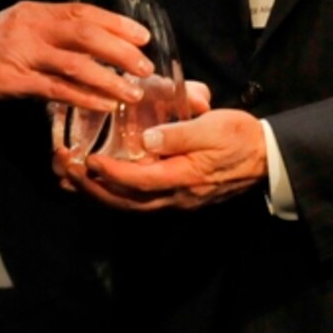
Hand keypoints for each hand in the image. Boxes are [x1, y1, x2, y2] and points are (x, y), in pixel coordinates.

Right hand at [0, 1, 151, 107]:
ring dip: (110, 77)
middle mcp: (31, 27)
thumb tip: (84, 46)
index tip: (142, 35)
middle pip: (87, 32)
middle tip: (145, 65)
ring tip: (133, 91)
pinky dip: (85, 97)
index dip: (116, 22)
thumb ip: (45, 33)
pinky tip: (104, 105)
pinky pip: (58, 89)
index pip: (83, 11)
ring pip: (77, 62)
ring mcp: (22, 53)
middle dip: (121, 49)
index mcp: (33, 12)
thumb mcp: (13, 29)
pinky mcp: (14, 80)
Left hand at [68, 107, 268, 209]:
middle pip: (125, 201)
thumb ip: (179, 134)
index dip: (110, 172)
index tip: (87, 159)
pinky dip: (114, 194)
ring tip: (71, 179)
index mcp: (184, 178)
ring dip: (98, 194)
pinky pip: (138, 202)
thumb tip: (147, 139)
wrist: (267, 158)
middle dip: (92, 188)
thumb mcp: (213, 127)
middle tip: (65, 170)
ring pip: (129, 205)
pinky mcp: (176, 197)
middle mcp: (176, 196)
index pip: (139, 181)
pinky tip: (99, 183)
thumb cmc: (240, 137)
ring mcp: (176, 200)